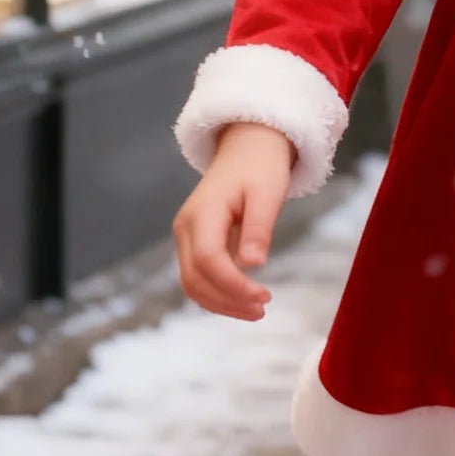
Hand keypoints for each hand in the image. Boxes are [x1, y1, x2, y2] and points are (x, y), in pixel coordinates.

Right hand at [173, 123, 296, 319]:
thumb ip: (259, 228)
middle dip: (226, 301)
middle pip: (193, 278)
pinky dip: (217, 292)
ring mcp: (186, 235)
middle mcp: (186, 227)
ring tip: (256, 310)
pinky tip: (243, 298)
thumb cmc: (260, 166)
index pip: (208, 261)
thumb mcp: (268, 192)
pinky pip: (198, 275)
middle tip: (262, 309)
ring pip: (191, 282)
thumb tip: (252, 265)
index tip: (263, 297)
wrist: (249, 145)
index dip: (233, 286)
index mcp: (203, 213)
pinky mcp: (194, 241)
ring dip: (220, 302)